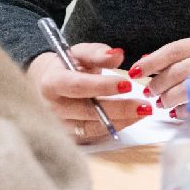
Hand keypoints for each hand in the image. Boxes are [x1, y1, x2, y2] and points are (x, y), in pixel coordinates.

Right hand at [27, 45, 150, 142]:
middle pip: (88, 111)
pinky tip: (132, 118)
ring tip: (143, 112)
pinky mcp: (69, 137)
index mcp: (51, 83)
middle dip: (119, 109)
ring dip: (122, 120)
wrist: (45, 85)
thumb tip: (118, 55)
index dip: (103, 86)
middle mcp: (53, 108)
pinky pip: (95, 134)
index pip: (78, 86)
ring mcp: (60, 125)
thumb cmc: (65, 67)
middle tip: (144, 105)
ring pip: (94, 127)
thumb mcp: (78, 53)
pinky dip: (115, 127)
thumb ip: (97, 53)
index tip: (127, 84)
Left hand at [132, 33, 189, 117]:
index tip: (135, 72)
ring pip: (185, 88)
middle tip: (150, 94)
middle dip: (157, 85)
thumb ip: (180, 58)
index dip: (150, 62)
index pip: (172, 50)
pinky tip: (179, 113)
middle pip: (176, 71)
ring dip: (168, 100)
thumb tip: (145, 63)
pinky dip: (183, 111)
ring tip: (164, 104)